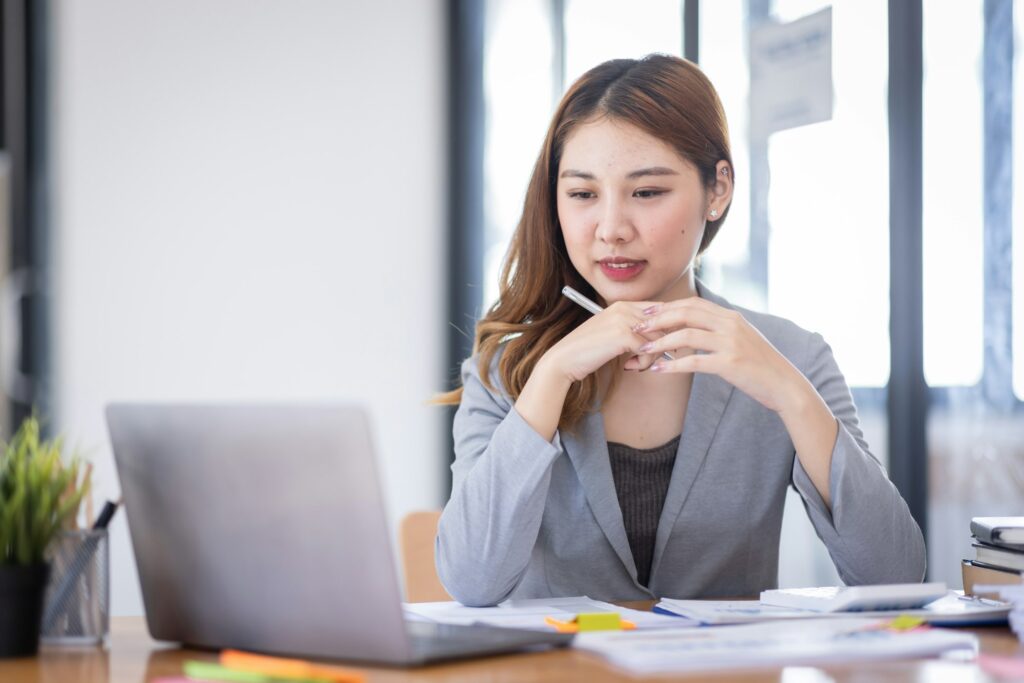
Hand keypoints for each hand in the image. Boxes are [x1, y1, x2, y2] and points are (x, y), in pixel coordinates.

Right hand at [541, 301, 662, 382]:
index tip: (663, 344)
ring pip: (659, 339)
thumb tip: (664, 334)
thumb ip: (634, 328)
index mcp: (623, 304)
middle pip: (663, 324)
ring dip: (651, 357)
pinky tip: (628, 367)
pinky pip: (648, 351)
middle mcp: (625, 308)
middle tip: (645, 359)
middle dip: (661, 345)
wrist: (564, 359)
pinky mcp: (623, 335)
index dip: (667, 328)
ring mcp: (624, 320)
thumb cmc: (588, 350)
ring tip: (635, 364)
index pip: (660, 309)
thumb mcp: (613, 332)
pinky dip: (643, 363)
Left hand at [632, 297, 806, 412]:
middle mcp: (730, 324)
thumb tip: (693, 328)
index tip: (646, 313)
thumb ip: (719, 330)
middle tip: (636, 327)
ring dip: (660, 342)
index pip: (692, 304)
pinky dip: (672, 364)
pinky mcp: (730, 363)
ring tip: (642, 350)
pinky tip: (657, 369)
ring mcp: (731, 342)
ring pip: (686, 335)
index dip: (666, 308)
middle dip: (657, 319)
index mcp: (730, 316)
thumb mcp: (740, 339)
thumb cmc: (758, 365)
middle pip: (686, 313)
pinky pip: (693, 361)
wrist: (784, 385)